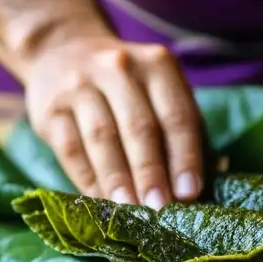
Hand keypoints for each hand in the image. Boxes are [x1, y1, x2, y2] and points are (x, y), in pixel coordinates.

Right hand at [0, 0, 203, 207]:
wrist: (63, 51)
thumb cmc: (129, 87)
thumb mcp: (160, 91)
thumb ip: (184, 131)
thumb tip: (212, 177)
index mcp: (157, 65)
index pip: (176, 115)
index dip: (185, 156)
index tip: (189, 193)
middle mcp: (118, 68)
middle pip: (139, 127)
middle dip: (151, 172)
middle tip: (159, 209)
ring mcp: (80, 85)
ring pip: (102, 137)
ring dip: (118, 178)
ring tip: (129, 210)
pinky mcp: (50, 108)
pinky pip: (71, 148)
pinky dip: (87, 179)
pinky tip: (101, 201)